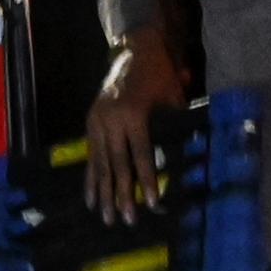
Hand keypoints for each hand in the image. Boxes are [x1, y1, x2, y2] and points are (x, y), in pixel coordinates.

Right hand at [84, 29, 185, 222]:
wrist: (133, 49)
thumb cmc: (160, 75)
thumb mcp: (173, 99)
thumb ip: (173, 128)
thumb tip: (181, 162)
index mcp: (133, 114)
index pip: (141, 155)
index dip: (147, 180)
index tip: (151, 204)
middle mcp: (110, 120)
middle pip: (116, 164)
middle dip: (121, 194)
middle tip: (126, 220)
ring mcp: (97, 121)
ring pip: (99, 163)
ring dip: (103, 192)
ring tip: (106, 217)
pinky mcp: (90, 123)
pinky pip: (90, 155)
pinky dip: (91, 178)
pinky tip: (90, 198)